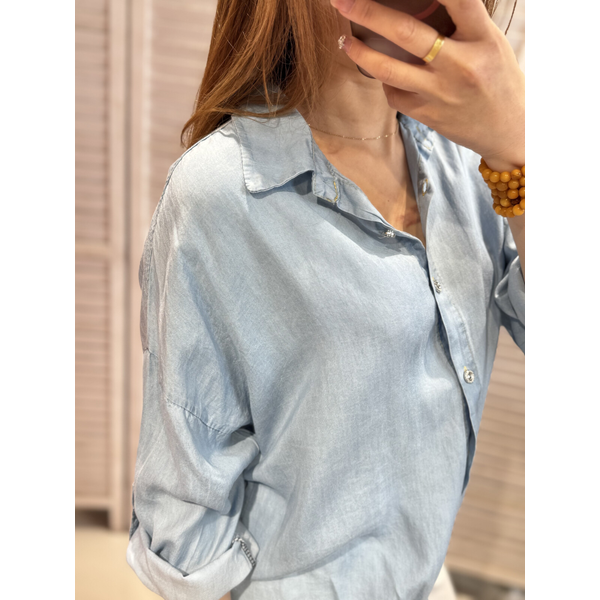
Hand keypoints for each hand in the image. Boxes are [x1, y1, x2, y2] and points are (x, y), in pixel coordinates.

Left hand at [330, 0, 523, 171]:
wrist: (509, 130)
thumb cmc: (499, 79)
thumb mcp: (490, 42)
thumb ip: (461, 22)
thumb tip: (420, 5)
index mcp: (483, 39)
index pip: (457, 0)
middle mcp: (460, 65)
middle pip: (406, 34)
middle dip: (369, 13)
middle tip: (342, 1)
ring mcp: (440, 93)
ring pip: (389, 70)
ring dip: (361, 53)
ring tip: (345, 41)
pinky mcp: (427, 115)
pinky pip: (394, 94)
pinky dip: (384, 80)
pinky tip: (380, 71)